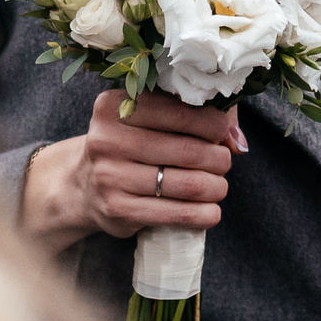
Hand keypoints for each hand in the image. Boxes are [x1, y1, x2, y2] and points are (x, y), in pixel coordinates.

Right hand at [20, 90, 244, 254]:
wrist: (82, 185)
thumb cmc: (127, 146)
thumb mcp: (147, 120)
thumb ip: (193, 118)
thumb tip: (237, 140)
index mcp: (114, 107)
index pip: (179, 112)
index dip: (212, 123)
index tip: (222, 131)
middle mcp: (107, 139)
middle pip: (188, 150)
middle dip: (218, 158)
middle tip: (223, 162)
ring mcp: (110, 177)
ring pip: (188, 183)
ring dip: (216, 187)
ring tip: (218, 186)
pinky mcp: (118, 210)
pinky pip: (176, 213)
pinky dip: (203, 214)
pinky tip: (211, 211)